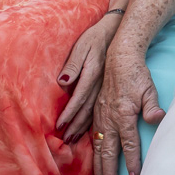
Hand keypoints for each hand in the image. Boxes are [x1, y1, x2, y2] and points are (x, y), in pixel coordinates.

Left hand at [55, 15, 120, 143]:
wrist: (115, 33)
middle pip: (87, 109)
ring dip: (84, 126)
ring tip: (74, 139)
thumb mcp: (82, 46)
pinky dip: (92, 120)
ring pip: (94, 110)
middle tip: (66, 140)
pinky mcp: (106, 87)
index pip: (78, 97)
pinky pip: (99, 106)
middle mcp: (99, 84)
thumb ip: (73, 64)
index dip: (69, 112)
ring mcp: (104, 87)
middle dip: (76, 126)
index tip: (59, 125)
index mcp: (92, 74)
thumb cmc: (94, 38)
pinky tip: (89, 129)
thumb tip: (63, 80)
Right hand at [93, 49, 164, 174]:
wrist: (119, 59)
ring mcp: (100, 116)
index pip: (129, 144)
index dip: (132, 161)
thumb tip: (159, 119)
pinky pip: (91, 135)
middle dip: (110, 170)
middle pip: (109, 150)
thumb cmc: (137, 75)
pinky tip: (92, 158)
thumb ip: (152, 107)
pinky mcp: (95, 112)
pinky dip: (91, 150)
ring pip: (97, 145)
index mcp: (124, 115)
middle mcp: (109, 118)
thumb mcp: (149, 90)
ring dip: (98, 164)